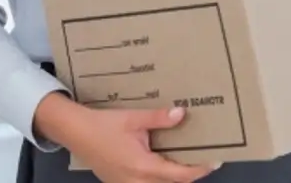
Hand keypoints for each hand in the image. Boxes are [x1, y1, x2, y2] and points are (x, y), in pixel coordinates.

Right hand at [35, 94, 217, 181]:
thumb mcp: (133, 119)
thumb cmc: (103, 125)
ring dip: (174, 177)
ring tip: (186, 160)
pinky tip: (163, 162)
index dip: (199, 170)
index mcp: (143, 167)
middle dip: (189, 174)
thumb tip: (182, 113)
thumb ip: (159, 118)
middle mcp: (136, 182)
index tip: (215, 161)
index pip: (180, 175)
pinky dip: (159, 178)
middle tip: (203, 158)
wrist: (75, 132)